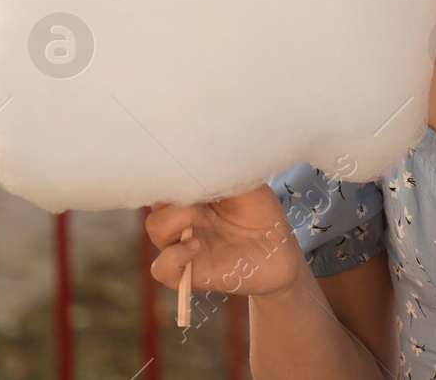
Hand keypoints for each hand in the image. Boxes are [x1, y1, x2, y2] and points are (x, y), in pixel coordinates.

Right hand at [145, 185, 303, 299]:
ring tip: (210, 220)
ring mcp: (183, 244)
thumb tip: (196, 162)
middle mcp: (183, 219)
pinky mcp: (189, 272)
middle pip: (157, 202)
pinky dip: (173, 256)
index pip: (165, 182)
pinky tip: (196, 247)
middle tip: (208, 201)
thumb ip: (220, 173)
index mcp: (194, 196)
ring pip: (155, 228)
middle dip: (177, 196)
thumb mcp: (245, 184)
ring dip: (177, 219)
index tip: (194, 175)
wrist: (281, 249)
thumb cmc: (262, 213)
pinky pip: (161, 268)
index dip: (173, 177)